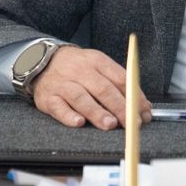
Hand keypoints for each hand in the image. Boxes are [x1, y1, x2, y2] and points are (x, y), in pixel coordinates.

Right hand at [29, 46, 151, 129]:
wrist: (41, 61)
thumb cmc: (77, 68)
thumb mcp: (98, 67)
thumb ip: (119, 84)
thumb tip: (142, 107)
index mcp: (97, 62)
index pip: (120, 78)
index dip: (134, 96)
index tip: (144, 112)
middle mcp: (80, 71)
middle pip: (103, 89)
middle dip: (119, 107)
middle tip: (131, 122)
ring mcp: (63, 84)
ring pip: (81, 98)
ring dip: (97, 112)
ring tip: (110, 124)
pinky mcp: (48, 98)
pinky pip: (58, 107)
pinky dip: (68, 116)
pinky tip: (78, 123)